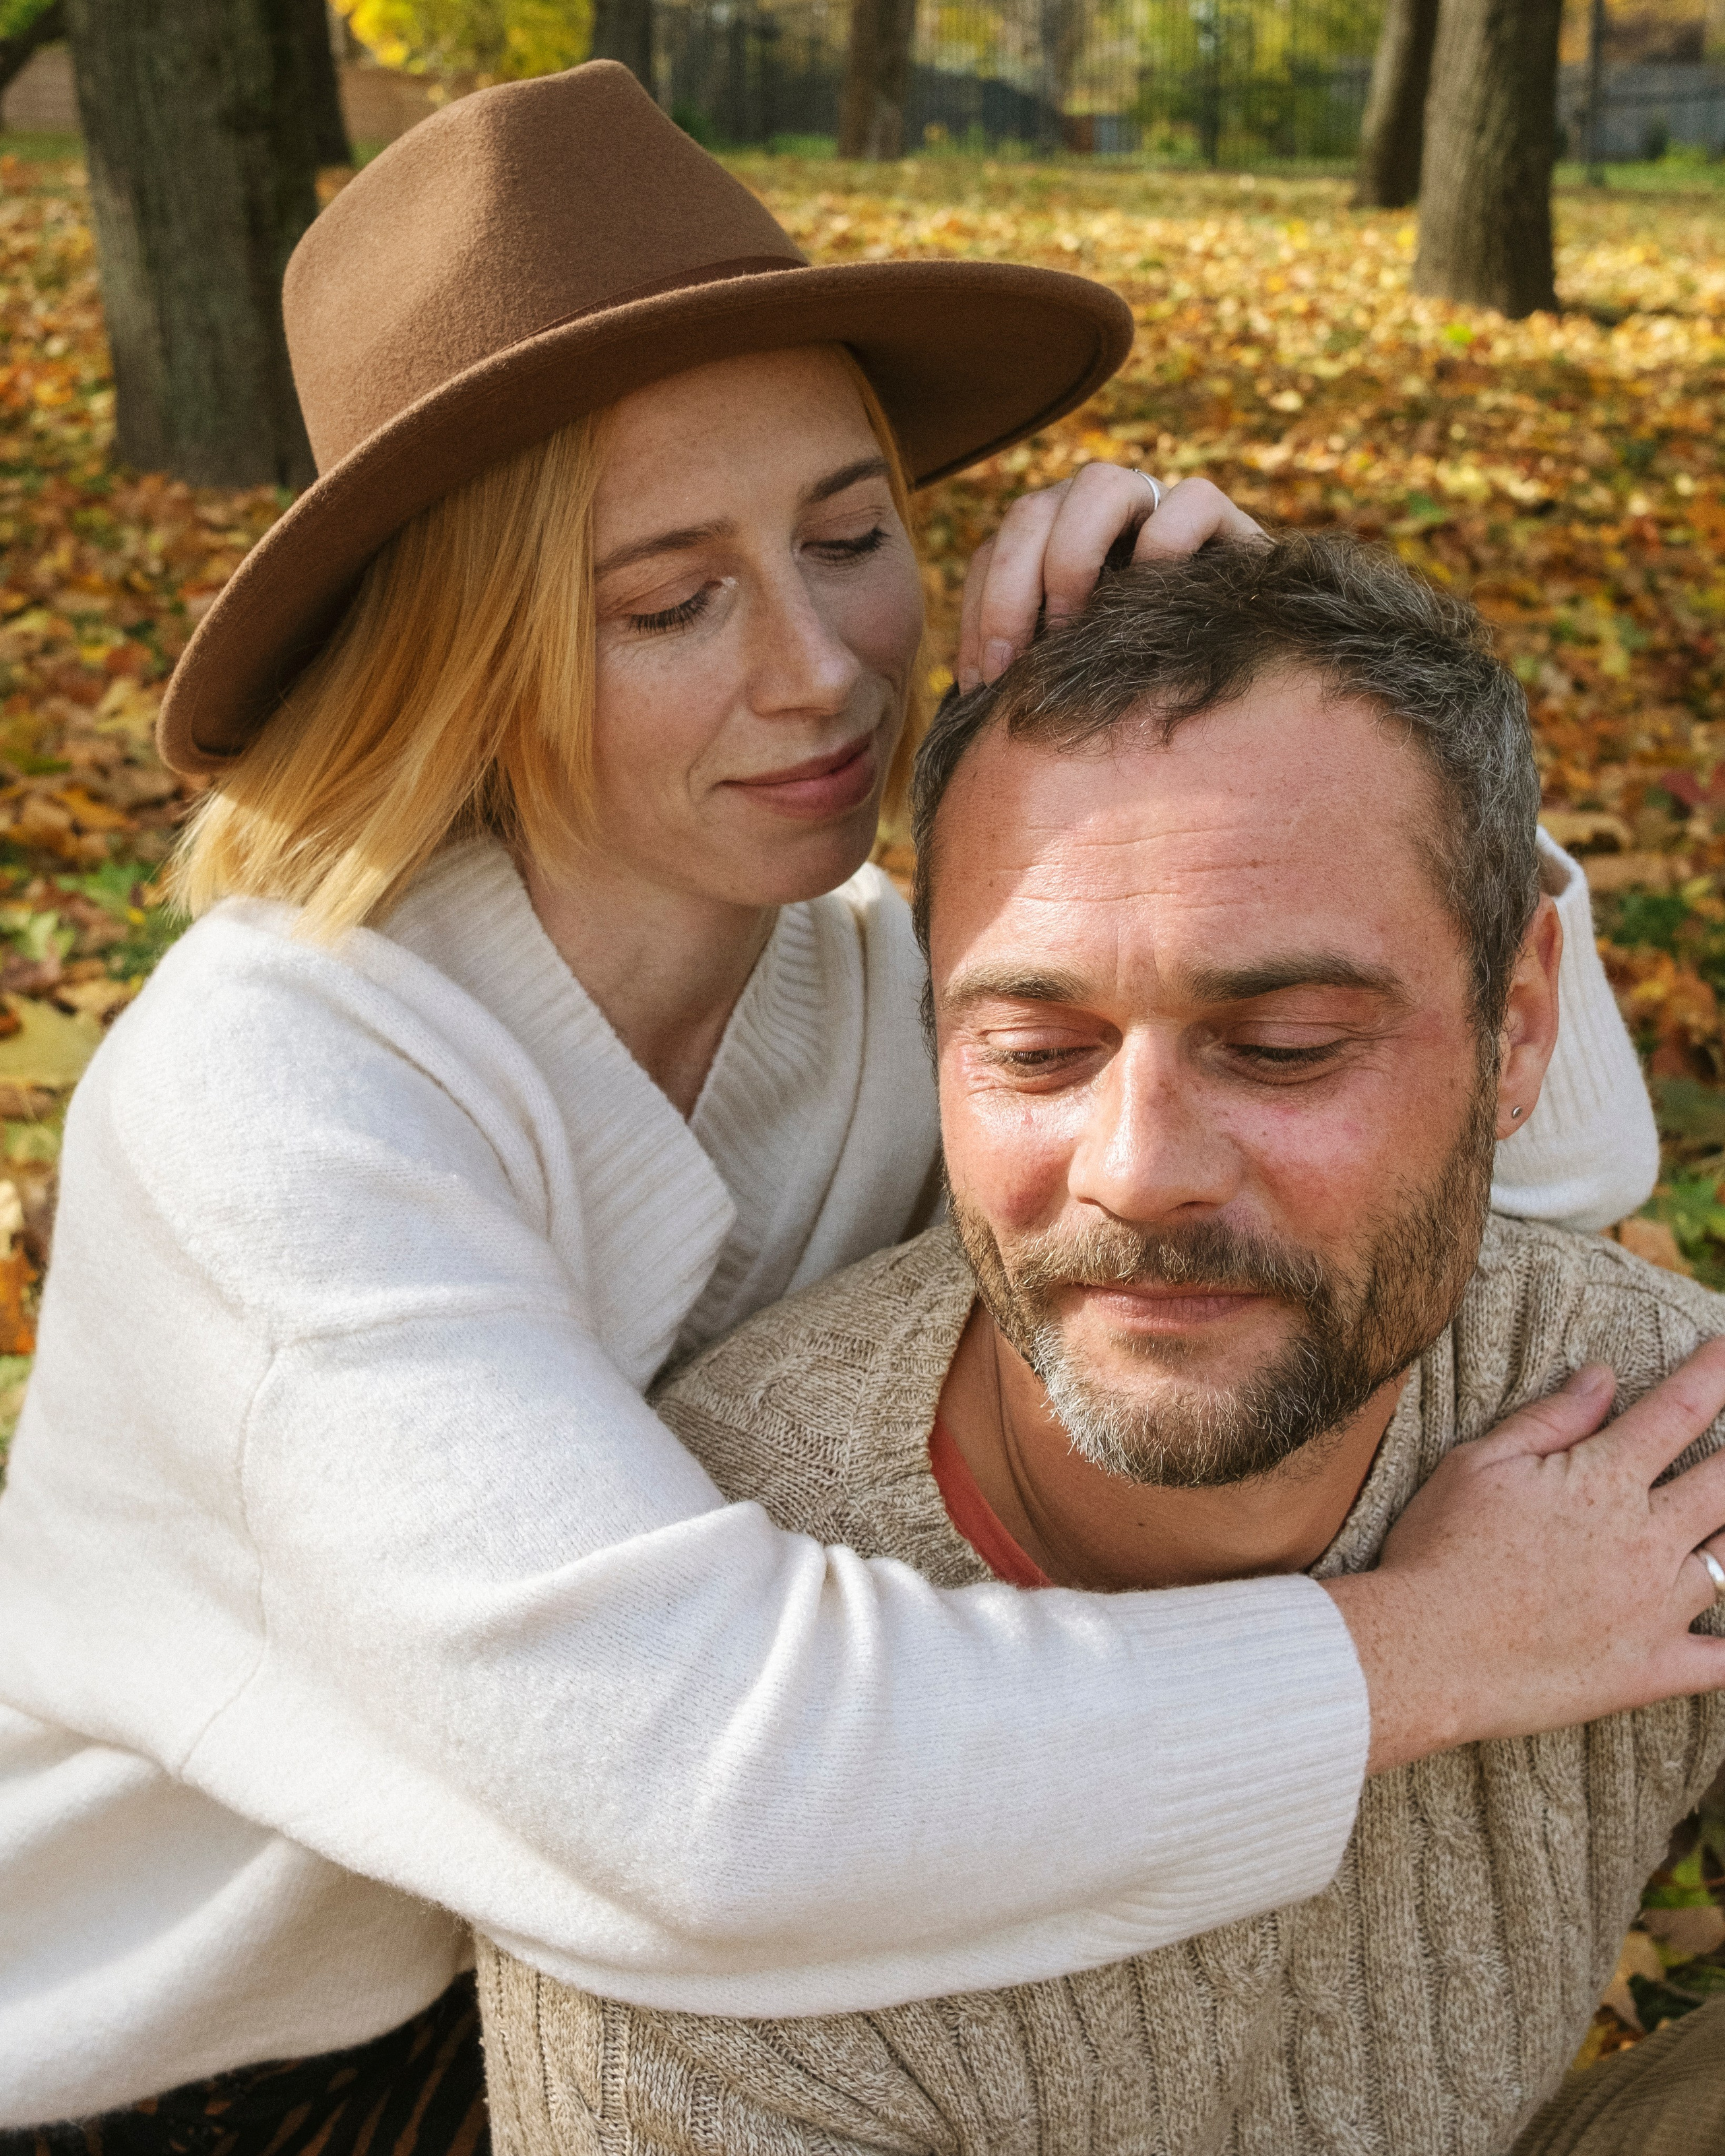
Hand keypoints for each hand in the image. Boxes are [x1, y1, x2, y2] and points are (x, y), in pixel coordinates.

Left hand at [955, 468, 1265, 692]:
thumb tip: (964, 700)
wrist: (1251, 687)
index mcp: (1054, 545)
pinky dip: (1166, 543)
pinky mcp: (1224, 520)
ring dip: (1073, 556)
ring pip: (1101, 484)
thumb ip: (1026, 669)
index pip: (996, 552)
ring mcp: (1158, 508)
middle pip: (1032, 511)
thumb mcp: (1067, 679)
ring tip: (1076, 627)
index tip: (981, 683)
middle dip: (1010, 591)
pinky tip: (1154, 598)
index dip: (979, 611)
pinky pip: (1190, 500)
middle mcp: (1099, 515)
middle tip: (1016, 665)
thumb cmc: (1139, 691)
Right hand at [1322, 1341, 1724, 1775]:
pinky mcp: (1652, 1669)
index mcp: (1603, 1480)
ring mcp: (1657, 1609)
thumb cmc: (1439, 1549)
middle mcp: (1645, 1539)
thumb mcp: (1479, 1463)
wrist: (1423, 1653)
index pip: (1679, 1411)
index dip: (1715, 1376)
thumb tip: (1603, 1377)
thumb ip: (1551, 1419)